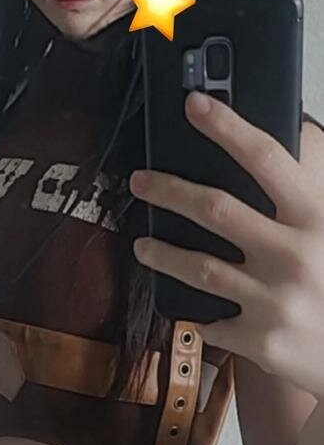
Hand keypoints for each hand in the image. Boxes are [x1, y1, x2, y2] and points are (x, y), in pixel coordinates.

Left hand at [129, 91, 323, 401]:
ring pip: (198, 267)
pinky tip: (189, 309)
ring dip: (161, 252)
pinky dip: (198, 315)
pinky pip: (210, 322)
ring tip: (143, 245)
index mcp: (318, 218)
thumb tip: (294, 133)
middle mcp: (295, 255)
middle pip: (214, 209)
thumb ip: (315, 187)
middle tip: (139, 181)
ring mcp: (275, 300)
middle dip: (167, 190)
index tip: (194, 104)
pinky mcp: (260, 340)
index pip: (267, 158)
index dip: (227, 127)